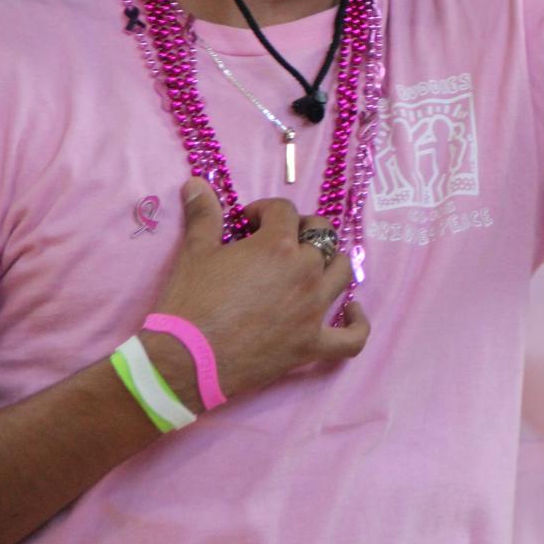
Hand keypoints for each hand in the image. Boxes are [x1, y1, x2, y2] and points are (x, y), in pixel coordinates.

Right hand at [141, 179, 369, 409]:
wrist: (186, 360)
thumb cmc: (190, 303)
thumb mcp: (195, 253)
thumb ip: (203, 215)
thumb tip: (196, 183)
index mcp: (278, 245)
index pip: (285, 211)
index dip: (265, 211)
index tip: (247, 222)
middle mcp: (305, 272)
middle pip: (321, 237)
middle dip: (302, 230)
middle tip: (278, 239)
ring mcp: (314, 310)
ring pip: (342, 273)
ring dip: (330, 262)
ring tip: (312, 263)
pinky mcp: (312, 344)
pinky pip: (352, 337)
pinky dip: (357, 323)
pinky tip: (352, 311)